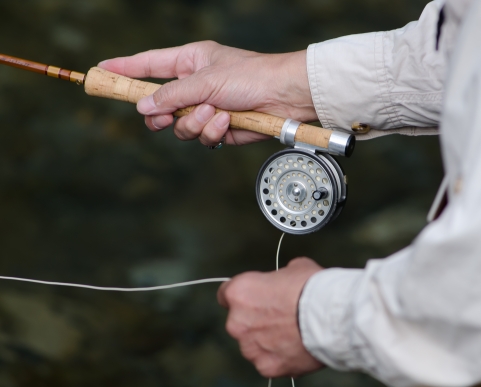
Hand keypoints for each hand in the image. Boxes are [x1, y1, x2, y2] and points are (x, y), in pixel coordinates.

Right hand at [98, 41, 316, 146]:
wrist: (284, 97)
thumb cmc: (251, 76)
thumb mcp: (206, 80)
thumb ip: (171, 95)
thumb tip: (143, 107)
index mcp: (190, 61)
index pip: (149, 64)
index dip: (124, 68)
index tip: (100, 71)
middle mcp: (195, 86)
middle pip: (158, 106)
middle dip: (160, 114)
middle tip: (160, 117)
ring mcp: (206, 108)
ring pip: (178, 126)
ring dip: (194, 122)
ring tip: (214, 112)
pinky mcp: (219, 129)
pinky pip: (201, 136)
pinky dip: (212, 131)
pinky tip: (228, 121)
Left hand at [217, 257, 324, 377]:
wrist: (331, 317)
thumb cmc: (313, 288)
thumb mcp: (295, 268)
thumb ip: (278, 279)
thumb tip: (283, 283)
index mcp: (239, 292)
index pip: (226, 295)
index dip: (244, 296)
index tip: (255, 298)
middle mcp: (237, 322)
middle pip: (240, 322)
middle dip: (256, 320)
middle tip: (282, 317)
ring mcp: (250, 348)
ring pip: (253, 345)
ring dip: (267, 341)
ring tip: (294, 335)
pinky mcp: (266, 367)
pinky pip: (269, 362)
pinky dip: (280, 358)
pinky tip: (298, 349)